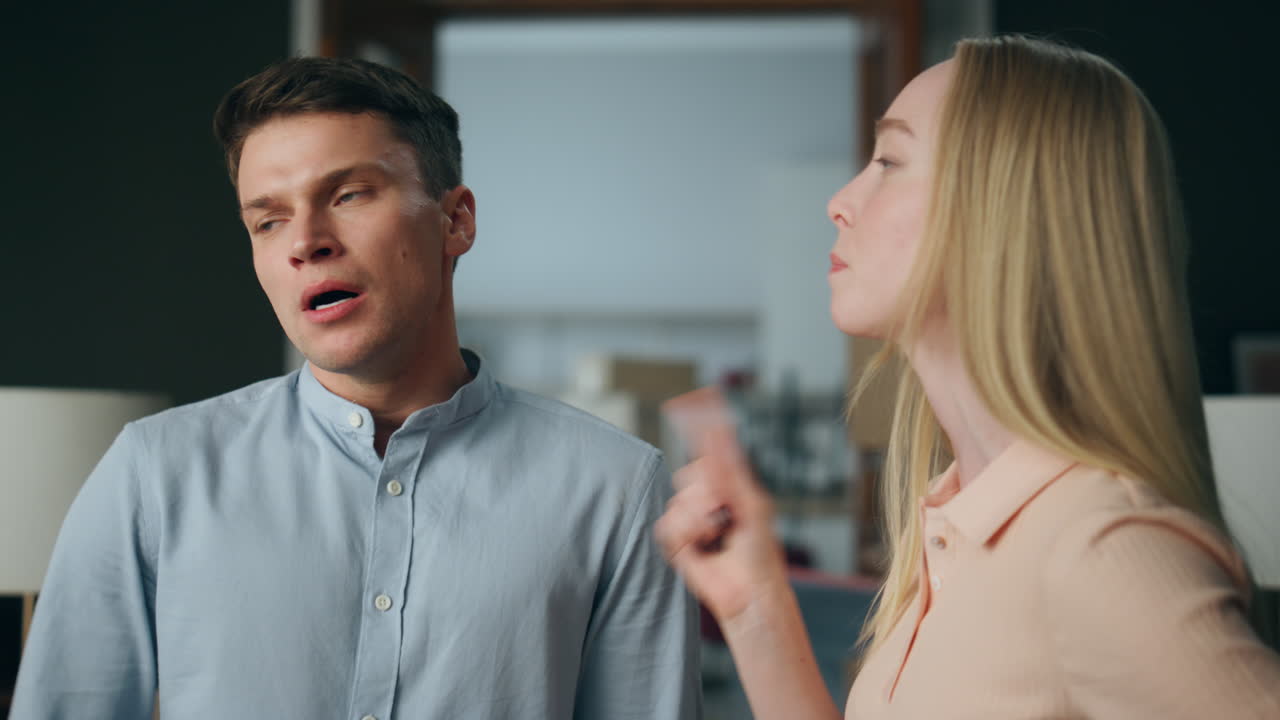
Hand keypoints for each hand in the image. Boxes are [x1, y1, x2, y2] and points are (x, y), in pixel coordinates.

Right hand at [655, 389, 790, 624]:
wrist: (749, 591)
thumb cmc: (760, 552)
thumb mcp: (750, 502)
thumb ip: (730, 468)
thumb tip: (718, 431)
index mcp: (729, 487)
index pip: (709, 451)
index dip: (697, 427)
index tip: (686, 402)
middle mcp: (708, 500)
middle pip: (689, 473)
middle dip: (706, 490)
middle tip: (724, 509)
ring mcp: (691, 521)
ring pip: (677, 500)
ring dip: (698, 518)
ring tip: (716, 534)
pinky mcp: (677, 542)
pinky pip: (667, 525)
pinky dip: (685, 534)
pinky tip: (702, 546)